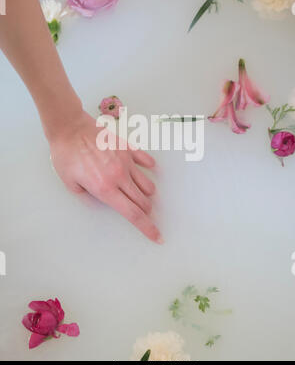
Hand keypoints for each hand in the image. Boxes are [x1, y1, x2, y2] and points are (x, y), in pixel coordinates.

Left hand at [49, 110, 162, 243]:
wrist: (69, 127)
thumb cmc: (66, 155)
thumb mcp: (70, 184)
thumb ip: (88, 198)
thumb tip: (100, 203)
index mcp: (105, 189)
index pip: (133, 214)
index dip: (148, 228)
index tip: (157, 236)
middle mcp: (119, 177)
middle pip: (143, 202)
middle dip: (146, 211)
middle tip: (141, 212)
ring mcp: (126, 161)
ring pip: (147, 184)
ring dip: (146, 194)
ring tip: (138, 192)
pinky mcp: (127, 148)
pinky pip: (145, 160)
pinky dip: (148, 168)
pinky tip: (146, 169)